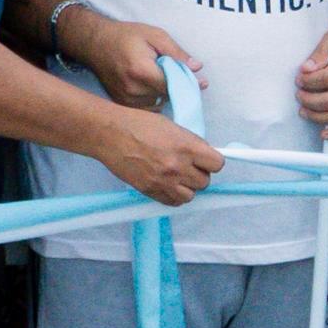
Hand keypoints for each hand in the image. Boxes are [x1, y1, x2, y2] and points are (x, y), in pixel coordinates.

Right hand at [61, 7, 193, 110]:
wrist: (95, 44)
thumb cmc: (126, 36)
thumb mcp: (155, 35)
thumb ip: (176, 52)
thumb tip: (197, 68)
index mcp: (142, 71)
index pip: (173, 85)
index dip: (189, 83)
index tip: (202, 83)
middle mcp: (133, 90)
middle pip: (168, 97)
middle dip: (177, 88)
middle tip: (179, 76)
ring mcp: (126, 100)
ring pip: (159, 105)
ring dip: (165, 95)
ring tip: (159, 79)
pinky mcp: (122, 105)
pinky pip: (147, 108)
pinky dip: (154, 100)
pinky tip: (150, 86)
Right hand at [98, 108, 223, 206]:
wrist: (110, 134)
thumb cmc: (138, 124)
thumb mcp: (172, 127)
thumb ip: (189, 142)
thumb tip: (202, 155)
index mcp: (186, 147)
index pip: (217, 164)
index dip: (212, 162)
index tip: (207, 160)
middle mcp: (177, 167)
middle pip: (205, 182)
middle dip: (199, 174)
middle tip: (189, 166)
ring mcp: (163, 181)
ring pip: (190, 195)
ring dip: (187, 187)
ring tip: (177, 176)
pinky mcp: (150, 191)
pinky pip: (173, 202)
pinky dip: (174, 196)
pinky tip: (168, 184)